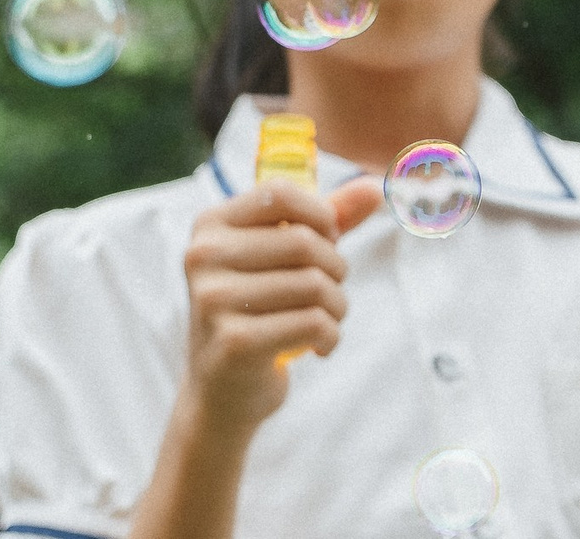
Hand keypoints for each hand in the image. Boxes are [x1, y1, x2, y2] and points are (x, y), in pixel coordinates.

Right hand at [179, 177, 383, 432]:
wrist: (222, 391)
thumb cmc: (258, 310)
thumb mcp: (282, 258)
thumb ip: (325, 219)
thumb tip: (374, 187)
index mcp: (210, 226)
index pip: (280, 193)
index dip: (320, 215)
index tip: (328, 241)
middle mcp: (204, 257)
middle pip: (304, 242)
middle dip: (336, 269)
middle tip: (332, 292)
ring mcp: (214, 299)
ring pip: (314, 285)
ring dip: (337, 306)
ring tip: (328, 319)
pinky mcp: (235, 341)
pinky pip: (312, 323)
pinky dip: (330, 336)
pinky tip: (319, 346)